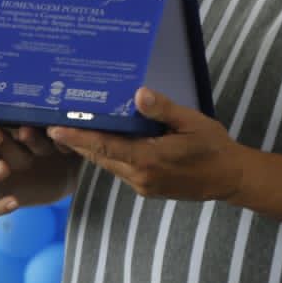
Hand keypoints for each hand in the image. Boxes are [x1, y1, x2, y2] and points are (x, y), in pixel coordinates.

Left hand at [47, 87, 245, 202]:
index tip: (54, 129)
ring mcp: (142, 185)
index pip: (105, 147)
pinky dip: (107, 154)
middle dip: (76, 142)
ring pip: (107, 164)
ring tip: (70, 127)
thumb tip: (138, 94)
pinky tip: (101, 139)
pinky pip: (119, 169)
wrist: (230, 179)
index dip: (78, 138)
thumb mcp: (192, 122)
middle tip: (51, 123)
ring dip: (89, 148)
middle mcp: (140, 177)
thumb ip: (163, 110)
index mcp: (149, 160)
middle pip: (99, 157)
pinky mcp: (146, 188)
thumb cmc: (213, 147)